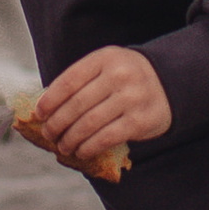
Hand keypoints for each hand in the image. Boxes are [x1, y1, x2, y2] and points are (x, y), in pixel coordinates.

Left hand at [30, 47, 171, 173]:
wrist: (169, 83)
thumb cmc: (126, 78)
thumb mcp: (106, 67)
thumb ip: (81, 81)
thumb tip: (45, 108)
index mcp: (105, 58)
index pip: (69, 81)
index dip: (50, 100)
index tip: (39, 114)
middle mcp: (119, 75)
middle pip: (76, 104)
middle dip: (57, 123)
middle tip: (49, 134)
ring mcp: (131, 98)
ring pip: (89, 123)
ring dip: (70, 139)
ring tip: (63, 146)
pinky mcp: (140, 121)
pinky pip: (106, 138)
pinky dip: (89, 147)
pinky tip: (81, 151)